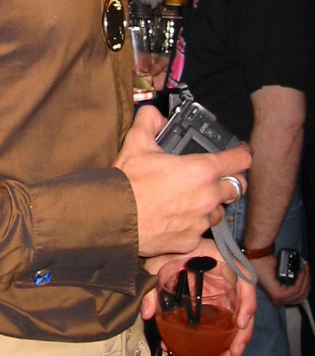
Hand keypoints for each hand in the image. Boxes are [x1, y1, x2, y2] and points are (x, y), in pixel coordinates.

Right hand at [115, 105, 251, 257]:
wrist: (113, 218)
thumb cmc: (127, 183)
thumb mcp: (136, 141)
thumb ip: (150, 120)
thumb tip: (156, 114)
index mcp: (201, 170)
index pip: (240, 160)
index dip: (241, 154)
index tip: (240, 154)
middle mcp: (208, 196)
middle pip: (237, 188)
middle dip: (228, 181)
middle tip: (215, 178)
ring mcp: (201, 221)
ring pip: (220, 211)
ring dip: (212, 205)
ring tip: (193, 200)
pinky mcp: (191, 241)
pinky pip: (203, 233)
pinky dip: (195, 225)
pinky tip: (179, 219)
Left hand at [141, 237, 256, 355]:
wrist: (169, 241)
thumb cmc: (170, 248)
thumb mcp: (160, 261)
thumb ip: (154, 285)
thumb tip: (147, 313)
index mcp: (221, 262)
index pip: (245, 283)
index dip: (247, 304)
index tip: (240, 324)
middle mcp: (228, 279)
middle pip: (244, 308)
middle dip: (241, 335)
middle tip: (232, 354)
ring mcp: (224, 292)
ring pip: (236, 320)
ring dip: (233, 343)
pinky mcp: (217, 302)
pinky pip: (222, 322)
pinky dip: (219, 338)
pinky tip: (212, 353)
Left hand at [254, 254, 310, 306]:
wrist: (257, 257)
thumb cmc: (266, 263)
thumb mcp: (281, 275)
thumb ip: (290, 282)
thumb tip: (304, 283)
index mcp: (278, 298)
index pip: (298, 297)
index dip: (305, 286)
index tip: (307, 274)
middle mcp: (277, 301)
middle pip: (301, 296)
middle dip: (307, 282)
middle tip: (307, 270)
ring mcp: (277, 299)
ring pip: (300, 293)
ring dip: (305, 280)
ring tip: (305, 269)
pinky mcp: (278, 294)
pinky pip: (296, 289)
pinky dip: (301, 280)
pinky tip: (302, 272)